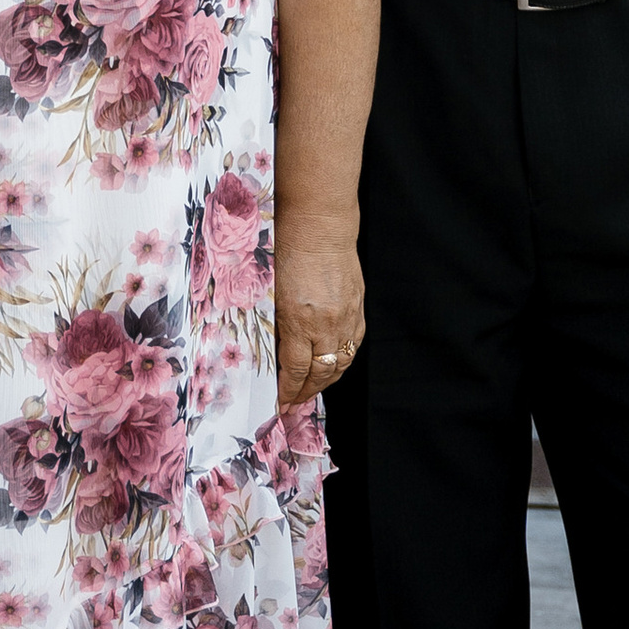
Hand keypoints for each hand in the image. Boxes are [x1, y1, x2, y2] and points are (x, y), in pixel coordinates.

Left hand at [275, 225, 365, 408]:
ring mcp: (347, 316)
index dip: (288, 391)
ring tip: (313, 390)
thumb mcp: (270, 291)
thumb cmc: (287, 248)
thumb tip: (276, 352)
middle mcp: (327, 323)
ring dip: (326, 381)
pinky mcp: (358, 307)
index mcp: (299, 319)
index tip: (281, 403)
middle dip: (306, 393)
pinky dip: (342, 359)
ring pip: (340, 363)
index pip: (295, 369)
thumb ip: (276, 323)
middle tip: (294, 404)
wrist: (319, 224)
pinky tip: (332, 363)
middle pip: (320, 373)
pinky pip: (354, 344)